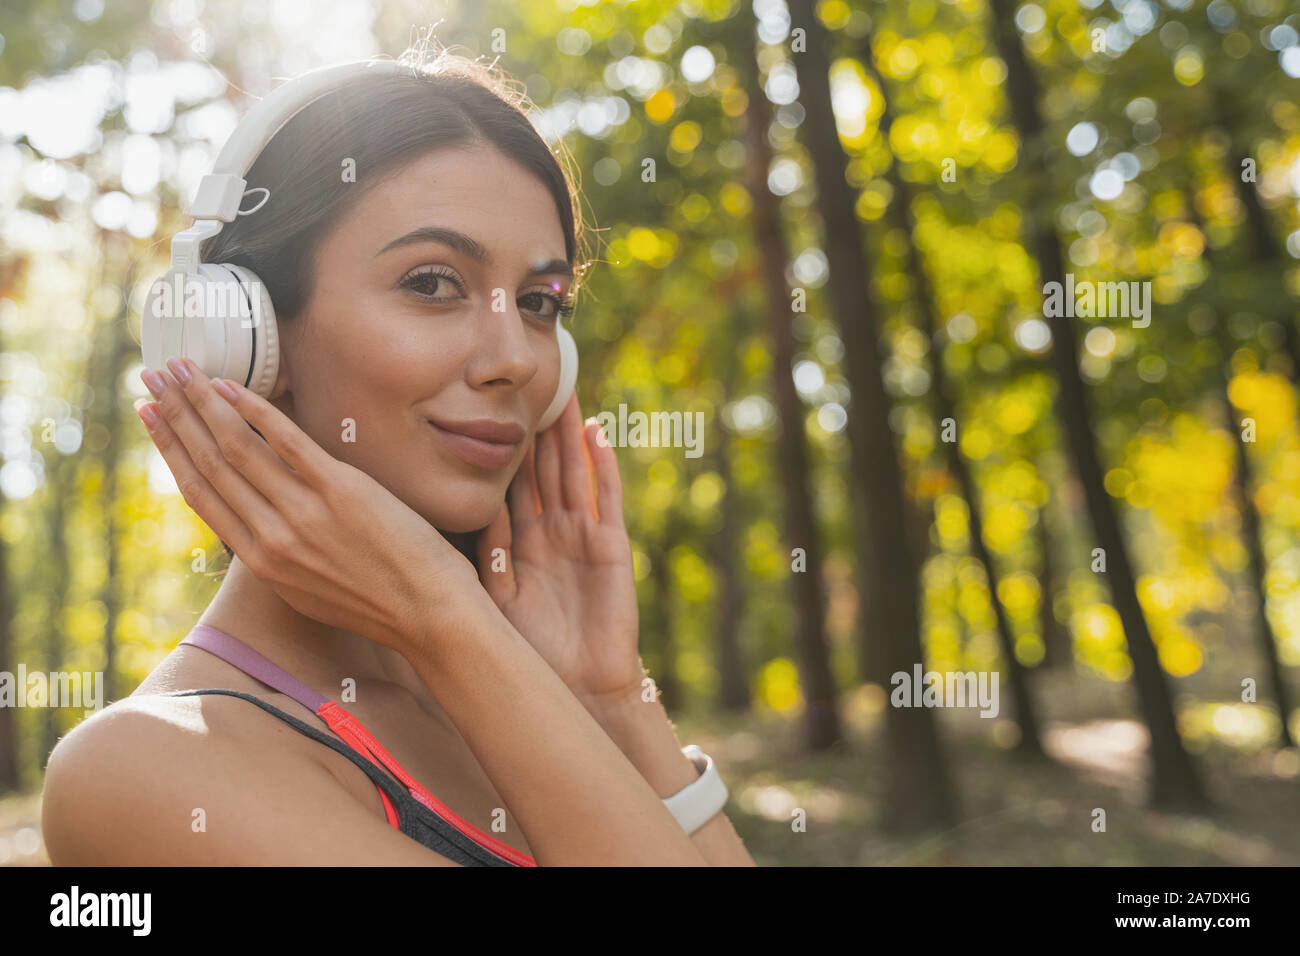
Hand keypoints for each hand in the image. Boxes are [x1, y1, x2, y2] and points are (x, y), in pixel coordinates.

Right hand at [134, 358, 478, 652]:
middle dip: (176, 414)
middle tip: (153, 376)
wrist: (427, 613)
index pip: (200, 493)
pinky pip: (288, 442)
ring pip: (237, 447)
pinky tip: (233, 386)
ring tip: (180, 368)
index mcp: (259, 560)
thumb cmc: (376, 602)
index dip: (170, 449)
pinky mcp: (341, 491)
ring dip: (204, 402)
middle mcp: (272, 536)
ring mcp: (304, 512)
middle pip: (210, 462)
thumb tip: (256, 521)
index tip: (151, 417)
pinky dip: (256, 411)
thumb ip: (275, 554)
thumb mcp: (306, 590)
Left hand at [476, 394, 645, 711]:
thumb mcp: (494, 596)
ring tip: (562, 390)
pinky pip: (605, 499)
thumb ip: (486, 551)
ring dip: (568, 433)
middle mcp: (552, 532)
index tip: (488, 407)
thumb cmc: (530, 652)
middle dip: (537, 426)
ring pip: (573, 473)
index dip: (502, 446)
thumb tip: (463, 505)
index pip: (510, 483)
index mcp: (521, 543)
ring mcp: (584, 536)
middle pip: (543, 467)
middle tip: (529, 380)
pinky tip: (594, 433)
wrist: (576, 689)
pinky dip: (601, 466)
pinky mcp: (611, 548)